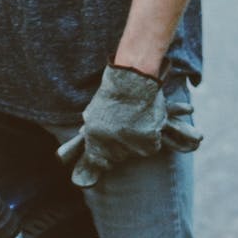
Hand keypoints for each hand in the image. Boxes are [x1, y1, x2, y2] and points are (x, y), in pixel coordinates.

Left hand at [55, 65, 201, 187]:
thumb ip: (90, 127)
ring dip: (139, 142)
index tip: (111, 154)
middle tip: (128, 130)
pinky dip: (152, 138)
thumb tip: (84, 137)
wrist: (134, 78)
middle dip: (122, 147)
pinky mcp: (148, 140)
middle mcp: (110, 141)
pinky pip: (152, 147)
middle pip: (118, 156)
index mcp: (94, 135)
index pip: (98, 159)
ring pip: (136, 152)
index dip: (105, 158)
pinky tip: (149, 123)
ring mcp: (130, 142)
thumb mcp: (94, 109)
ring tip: (139, 122)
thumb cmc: (114, 91)